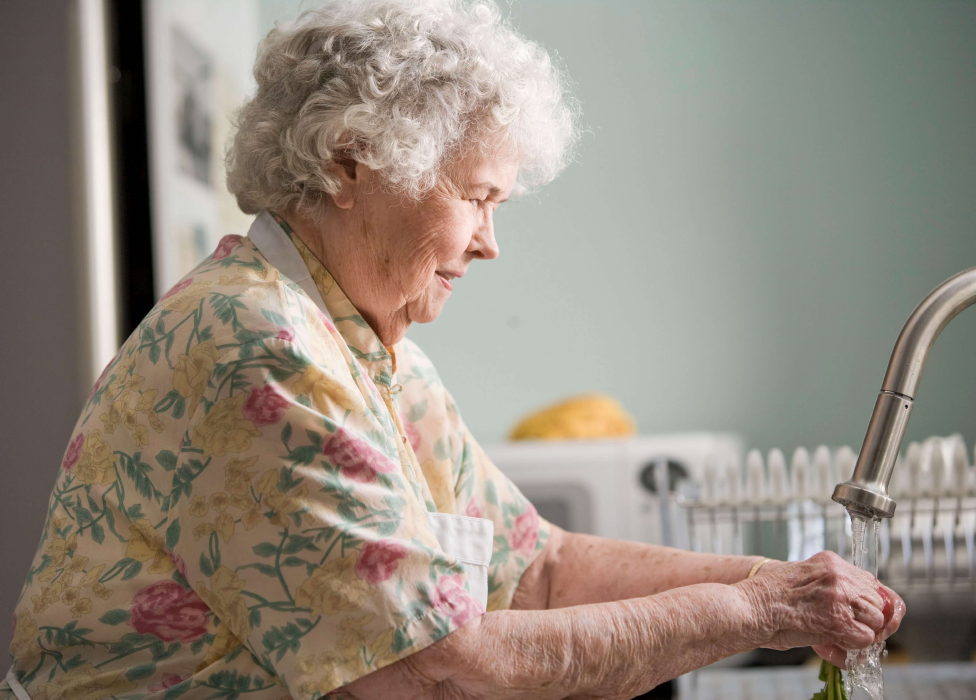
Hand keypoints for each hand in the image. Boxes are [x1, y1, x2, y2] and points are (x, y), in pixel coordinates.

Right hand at [735, 550, 905, 659]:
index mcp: (829, 562)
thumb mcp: (801, 579)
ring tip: (841, 636)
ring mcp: (839, 596)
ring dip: (863, 631)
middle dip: (870, 619)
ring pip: (876, 619)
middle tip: (853, 630)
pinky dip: (854, 645)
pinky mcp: (838, 620)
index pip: (870, 581)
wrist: (749, 607)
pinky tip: (835, 642)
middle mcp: (838, 574)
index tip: (867, 615)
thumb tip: (856, 610)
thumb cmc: (767, 597)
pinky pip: (866, 638)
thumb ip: (828, 587)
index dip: (871, 602)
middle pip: (878, 600)